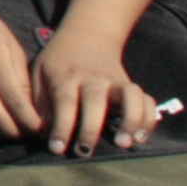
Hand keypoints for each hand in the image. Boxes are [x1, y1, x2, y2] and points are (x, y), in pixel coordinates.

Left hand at [32, 32, 165, 156]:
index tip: (56, 148)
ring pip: (130, 96)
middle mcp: (93, 78)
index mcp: (66, 76)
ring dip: (130, 120)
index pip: (64, 102)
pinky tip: (140, 137)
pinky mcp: (131, 86)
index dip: (61, 126)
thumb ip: (38, 102)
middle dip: (91, 128)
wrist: (88, 34)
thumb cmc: (58, 62)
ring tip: (124, 143)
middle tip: (84, 151)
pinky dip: (148, 119)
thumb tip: (40, 133)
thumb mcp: (39, 73)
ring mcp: (116, 81)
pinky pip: (147, 100)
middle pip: (95, 101)